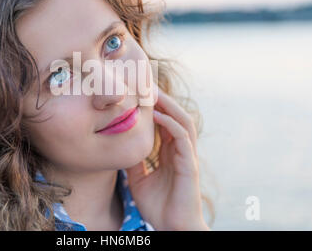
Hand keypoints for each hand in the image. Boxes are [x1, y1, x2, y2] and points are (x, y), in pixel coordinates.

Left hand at [125, 85, 208, 230]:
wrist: (171, 227)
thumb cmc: (158, 205)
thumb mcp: (138, 179)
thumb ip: (134, 161)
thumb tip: (121, 146)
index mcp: (170, 152)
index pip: (165, 123)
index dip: (155, 107)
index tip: (140, 92)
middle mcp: (180, 150)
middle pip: (175, 117)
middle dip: (163, 100)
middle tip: (146, 83)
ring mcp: (187, 156)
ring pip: (183, 122)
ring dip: (169, 106)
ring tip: (154, 92)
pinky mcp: (189, 165)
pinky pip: (182, 139)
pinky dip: (171, 125)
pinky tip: (158, 116)